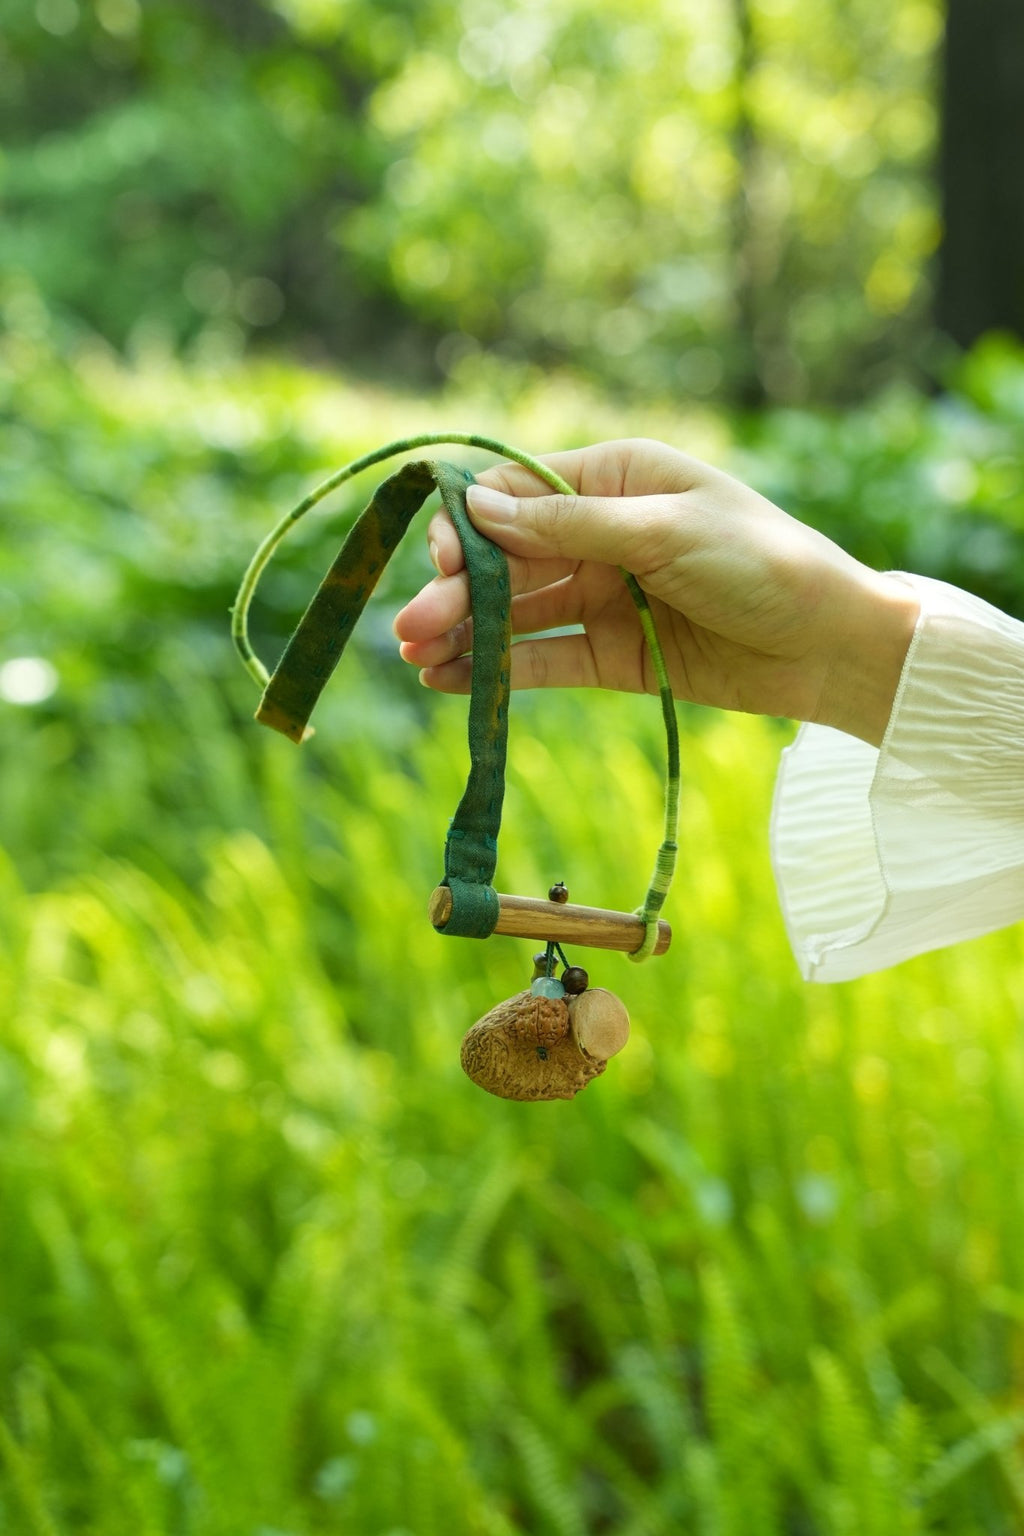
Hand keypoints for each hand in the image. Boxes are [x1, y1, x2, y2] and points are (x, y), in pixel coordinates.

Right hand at [393, 438, 918, 746]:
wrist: (832, 646)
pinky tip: (453, 682)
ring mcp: (603, 595)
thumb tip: (478, 507)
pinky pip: (544, 659)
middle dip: (457, 590)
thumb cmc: (763, 564)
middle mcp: (600, 531)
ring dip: (465, 633)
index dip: (472, 525)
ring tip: (417, 661)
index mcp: (616, 477)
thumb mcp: (666, 532)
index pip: (519, 491)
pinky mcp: (612, 653)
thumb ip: (570, 524)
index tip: (441, 561)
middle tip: (410, 630)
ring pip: (517, 613)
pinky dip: (500, 670)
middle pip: (507, 558)